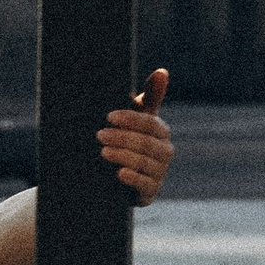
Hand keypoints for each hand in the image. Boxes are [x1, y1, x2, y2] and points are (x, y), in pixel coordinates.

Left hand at [99, 68, 172, 201]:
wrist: (114, 175)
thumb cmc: (126, 138)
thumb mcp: (135, 118)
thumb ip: (149, 96)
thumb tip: (162, 72)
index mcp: (161, 132)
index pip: (150, 123)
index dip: (131, 119)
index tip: (109, 116)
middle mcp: (165, 152)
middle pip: (147, 144)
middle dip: (123, 138)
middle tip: (99, 134)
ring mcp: (159, 174)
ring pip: (145, 163)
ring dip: (123, 156)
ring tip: (103, 151)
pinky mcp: (150, 193)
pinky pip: (145, 185)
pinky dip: (133, 178)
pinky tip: (119, 173)